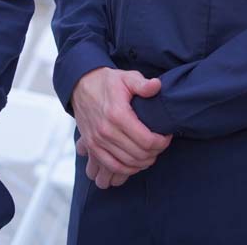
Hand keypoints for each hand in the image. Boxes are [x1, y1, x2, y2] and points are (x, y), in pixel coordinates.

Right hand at [70, 67, 171, 186]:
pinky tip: (136, 163)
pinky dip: (127, 170)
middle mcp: (106, 130)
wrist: (80, 85)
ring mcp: (97, 141)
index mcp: (117, 114)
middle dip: (155, 152)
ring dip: (143, 162)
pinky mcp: (92, 146)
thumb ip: (142, 84)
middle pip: (139, 154)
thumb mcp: (126, 77)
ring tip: (151, 153)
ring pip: (128, 163)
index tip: (166, 136)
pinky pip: (112, 166)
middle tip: (160, 145)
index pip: (147, 140)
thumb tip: (157, 86)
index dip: (162, 142)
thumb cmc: (107, 82)